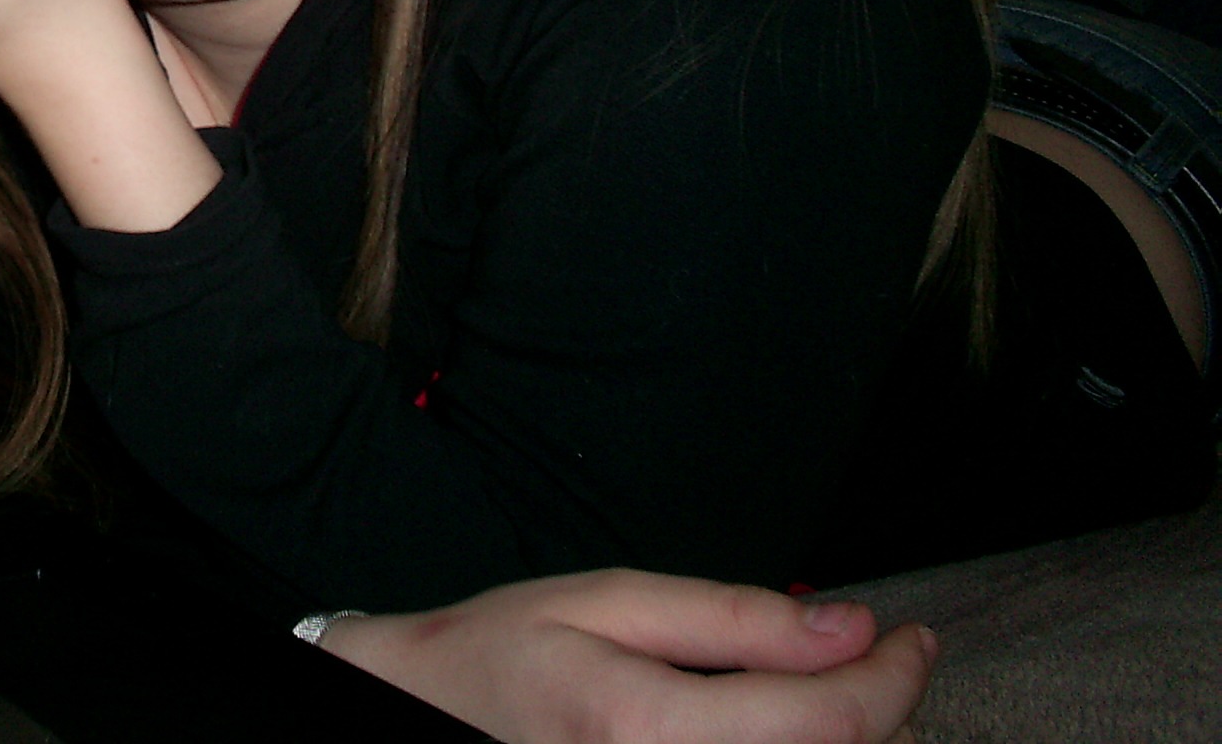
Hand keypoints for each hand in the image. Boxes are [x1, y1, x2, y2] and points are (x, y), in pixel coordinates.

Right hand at [319, 570, 934, 743]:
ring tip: (835, 697)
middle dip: (887, 717)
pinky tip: (788, 730)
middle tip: (879, 662)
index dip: (894, 678)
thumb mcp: (605, 602)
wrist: (420, 716)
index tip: (913, 637)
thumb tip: (848, 629)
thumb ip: (730, 619)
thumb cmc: (499, 654)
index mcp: (647, 724)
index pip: (827, 720)